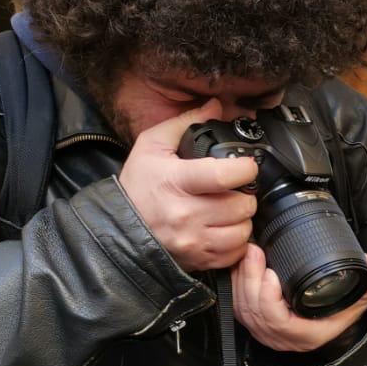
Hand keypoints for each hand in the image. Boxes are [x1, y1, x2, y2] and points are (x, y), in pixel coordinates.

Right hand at [118, 99, 259, 272]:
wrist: (120, 228)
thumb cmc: (138, 186)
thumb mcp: (153, 145)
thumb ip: (186, 122)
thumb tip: (215, 105)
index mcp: (177, 182)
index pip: (226, 175)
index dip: (246, 168)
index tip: (246, 166)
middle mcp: (187, 215)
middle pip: (242, 205)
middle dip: (245, 194)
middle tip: (235, 190)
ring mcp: (194, 241)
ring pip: (243, 231)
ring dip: (242, 219)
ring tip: (229, 209)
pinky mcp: (199, 260)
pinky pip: (235, 252)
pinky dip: (236, 241)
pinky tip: (224, 229)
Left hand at [231, 243, 366, 352]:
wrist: (334, 318)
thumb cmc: (345, 309)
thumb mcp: (363, 296)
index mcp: (307, 335)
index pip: (279, 323)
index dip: (269, 300)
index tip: (271, 273)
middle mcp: (284, 338)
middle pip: (255, 313)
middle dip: (250, 280)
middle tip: (254, 251)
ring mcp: (267, 332)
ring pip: (243, 310)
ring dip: (241, 280)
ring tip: (248, 252)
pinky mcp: (255, 323)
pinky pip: (237, 307)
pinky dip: (236, 284)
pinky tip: (240, 263)